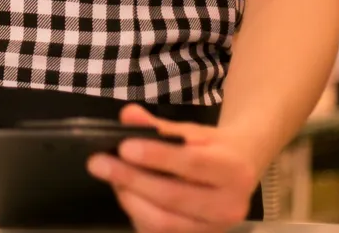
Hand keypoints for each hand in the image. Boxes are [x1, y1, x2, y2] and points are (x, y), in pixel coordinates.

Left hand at [86, 105, 260, 232]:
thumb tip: (128, 116)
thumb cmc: (212, 148)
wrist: (240, 173)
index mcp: (235, 171)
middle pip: (173, 197)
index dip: (157, 156)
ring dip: (129, 198)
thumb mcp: (192, 130)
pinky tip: (123, 192)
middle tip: (98, 163)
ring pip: (163, 222)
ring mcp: (214, 230)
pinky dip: (136, 212)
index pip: (192, 163)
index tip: (124, 147)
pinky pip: (159, 232)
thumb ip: (159, 125)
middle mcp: (230, 207)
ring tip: (109, 176)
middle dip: (131, 180)